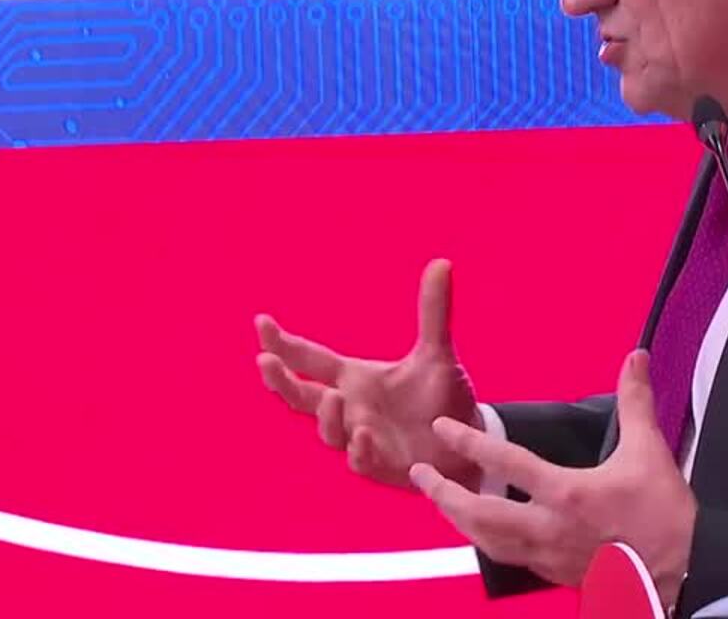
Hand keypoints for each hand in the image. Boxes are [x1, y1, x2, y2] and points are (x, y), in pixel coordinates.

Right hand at [255, 257, 483, 491]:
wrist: (466, 440)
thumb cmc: (441, 396)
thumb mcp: (437, 352)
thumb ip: (434, 311)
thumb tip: (443, 261)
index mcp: (354, 378)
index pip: (309, 359)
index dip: (283, 343)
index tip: (261, 322)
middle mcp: (350, 408)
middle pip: (301, 397)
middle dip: (280, 381)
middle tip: (265, 360)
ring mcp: (362, 440)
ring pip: (329, 431)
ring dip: (326, 415)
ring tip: (332, 396)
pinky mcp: (383, 465)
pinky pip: (362, 461)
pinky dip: (360, 449)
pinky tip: (363, 434)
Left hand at [410, 348, 697, 607]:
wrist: (682, 571)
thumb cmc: (664, 518)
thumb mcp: (650, 451)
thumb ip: (635, 401)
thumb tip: (633, 361)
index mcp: (567, 494)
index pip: (507, 465)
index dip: (470, 443)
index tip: (444, 428)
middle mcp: (549, 528)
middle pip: (480, 514)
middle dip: (444, 494)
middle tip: (421, 475)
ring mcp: (549, 556)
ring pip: (487, 542)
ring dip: (458, 521)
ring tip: (441, 504)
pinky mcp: (556, 573)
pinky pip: (509, 559)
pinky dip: (487, 543)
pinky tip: (483, 535)